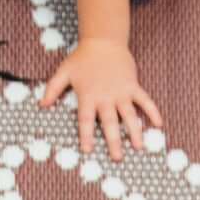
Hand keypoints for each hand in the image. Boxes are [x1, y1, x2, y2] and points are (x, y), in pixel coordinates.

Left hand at [37, 35, 163, 162]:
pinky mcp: (133, 86)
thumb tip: (41, 105)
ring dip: (134, 131)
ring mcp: (121, 92)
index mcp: (88, 96)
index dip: (86, 136)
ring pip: (129, 115)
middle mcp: (106, 97)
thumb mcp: (64, 72)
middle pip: (109, 122)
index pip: (85, 120)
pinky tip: (159, 124)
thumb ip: (52, 89)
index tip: (88, 151)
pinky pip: (145, 100)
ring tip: (139, 147)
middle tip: (117, 158)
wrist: (103, 41)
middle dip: (113, 141)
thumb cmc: (82, 58)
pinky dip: (152, 111)